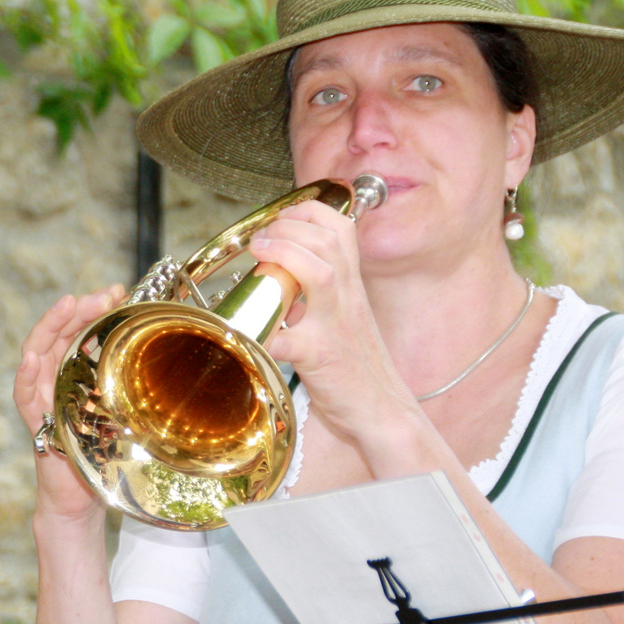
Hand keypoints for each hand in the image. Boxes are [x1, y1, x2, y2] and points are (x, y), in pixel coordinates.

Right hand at [14, 286, 124, 521]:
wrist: (83, 500)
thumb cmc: (104, 455)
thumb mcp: (126, 411)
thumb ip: (134, 385)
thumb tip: (172, 354)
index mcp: (76, 373)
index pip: (79, 330)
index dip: (94, 309)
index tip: (118, 292)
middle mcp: (56, 381)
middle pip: (58, 335)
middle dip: (77, 310)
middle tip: (101, 295)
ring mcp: (43, 401)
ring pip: (37, 355)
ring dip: (50, 328)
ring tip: (66, 306)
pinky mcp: (38, 425)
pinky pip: (24, 397)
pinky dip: (25, 377)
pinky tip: (31, 359)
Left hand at [247, 201, 409, 439]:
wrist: (380, 410)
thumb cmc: (355, 366)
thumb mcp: (341, 318)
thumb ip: (315, 296)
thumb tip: (276, 277)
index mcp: (351, 287)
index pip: (340, 229)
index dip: (308, 213)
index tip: (280, 219)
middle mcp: (347, 299)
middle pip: (330, 241)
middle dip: (290, 226)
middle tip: (261, 237)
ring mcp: (335, 327)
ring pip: (321, 274)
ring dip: (284, 254)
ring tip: (259, 253)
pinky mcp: (319, 358)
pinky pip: (287, 340)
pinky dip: (262, 330)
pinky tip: (243, 326)